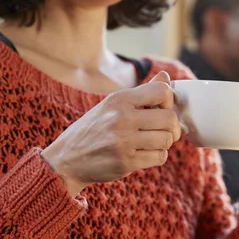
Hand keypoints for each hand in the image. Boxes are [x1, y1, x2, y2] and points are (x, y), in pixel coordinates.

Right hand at [41, 71, 181, 196]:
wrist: (66, 158)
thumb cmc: (95, 128)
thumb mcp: (113, 104)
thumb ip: (143, 92)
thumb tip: (166, 76)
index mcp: (120, 99)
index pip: (162, 91)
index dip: (170, 101)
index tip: (163, 110)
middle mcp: (121, 118)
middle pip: (170, 118)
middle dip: (172, 127)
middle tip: (166, 131)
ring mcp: (123, 141)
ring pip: (167, 139)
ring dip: (164, 143)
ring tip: (153, 142)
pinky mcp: (125, 162)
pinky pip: (159, 157)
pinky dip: (157, 156)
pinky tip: (145, 154)